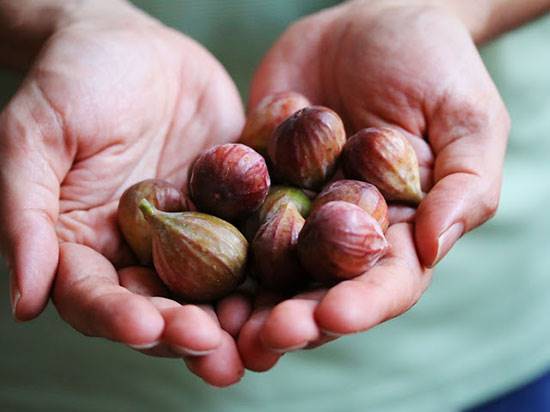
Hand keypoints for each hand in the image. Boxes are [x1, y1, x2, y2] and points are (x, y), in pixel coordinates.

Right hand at [0, 1, 247, 385]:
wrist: (136, 45)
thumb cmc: (73, 81)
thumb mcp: (33, 137)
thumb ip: (24, 215)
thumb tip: (24, 300)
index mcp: (86, 244)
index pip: (98, 297)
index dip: (121, 319)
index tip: (150, 330)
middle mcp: (141, 248)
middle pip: (162, 304)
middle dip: (189, 332)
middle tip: (220, 352)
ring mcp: (192, 230)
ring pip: (214, 286)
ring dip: (238, 316)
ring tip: (264, 339)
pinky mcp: (233, 207)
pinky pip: (253, 239)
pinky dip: (272, 265)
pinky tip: (297, 284)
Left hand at [239, 0, 509, 368]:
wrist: (374, 22)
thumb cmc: (435, 68)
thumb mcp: (468, 120)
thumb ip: (464, 185)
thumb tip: (437, 246)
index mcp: (398, 232)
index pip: (384, 283)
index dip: (361, 306)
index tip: (333, 317)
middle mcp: (341, 233)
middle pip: (318, 290)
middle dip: (292, 318)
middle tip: (263, 337)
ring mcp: (294, 210)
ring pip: (266, 268)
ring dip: (242, 301)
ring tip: (217, 325)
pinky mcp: (254, 181)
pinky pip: (229, 213)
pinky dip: (205, 240)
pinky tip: (178, 261)